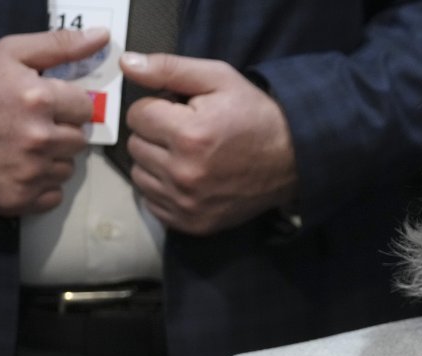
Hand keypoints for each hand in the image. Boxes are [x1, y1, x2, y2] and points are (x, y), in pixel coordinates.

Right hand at [0, 28, 108, 214]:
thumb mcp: (9, 54)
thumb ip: (60, 45)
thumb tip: (102, 37)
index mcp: (39, 99)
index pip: (86, 108)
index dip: (68, 106)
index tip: (48, 106)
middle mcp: (38, 138)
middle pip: (79, 140)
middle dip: (61, 132)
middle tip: (32, 126)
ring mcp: (28, 172)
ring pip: (67, 169)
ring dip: (52, 160)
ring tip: (23, 148)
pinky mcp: (17, 199)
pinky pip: (53, 196)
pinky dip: (41, 186)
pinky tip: (19, 170)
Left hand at [118, 52, 297, 234]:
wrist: (293, 160)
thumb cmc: (255, 115)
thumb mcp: (219, 78)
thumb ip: (169, 68)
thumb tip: (127, 65)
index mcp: (189, 135)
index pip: (137, 115)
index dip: (158, 107)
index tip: (181, 111)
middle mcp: (184, 173)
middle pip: (135, 145)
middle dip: (155, 134)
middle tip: (186, 132)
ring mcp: (186, 203)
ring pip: (139, 175)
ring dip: (155, 162)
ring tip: (186, 155)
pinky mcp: (191, 223)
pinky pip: (152, 203)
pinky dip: (163, 189)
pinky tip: (187, 178)